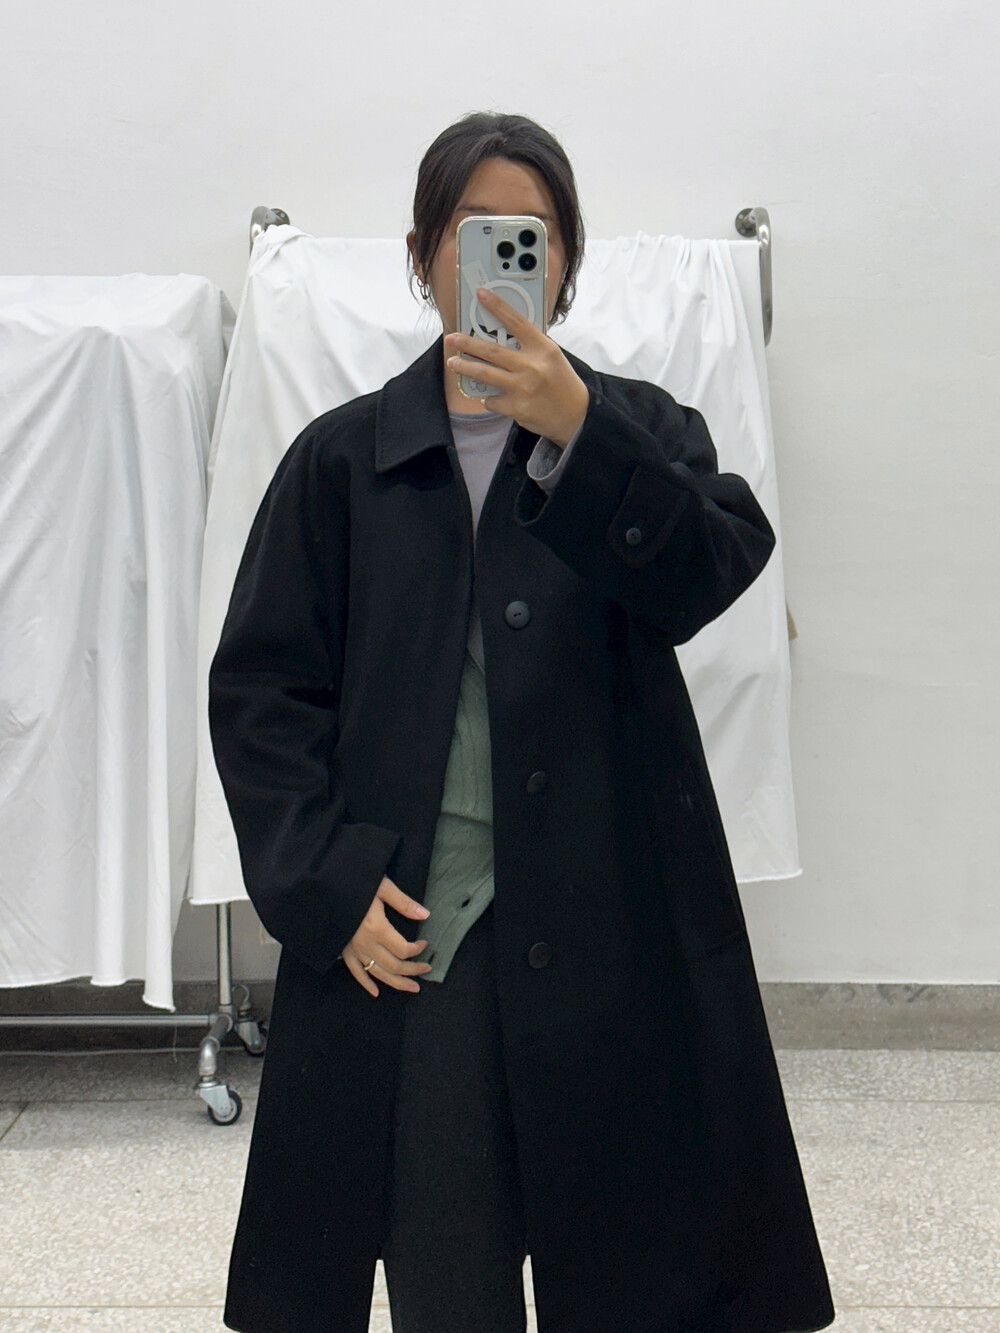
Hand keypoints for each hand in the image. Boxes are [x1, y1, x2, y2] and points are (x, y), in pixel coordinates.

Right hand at [342, 876, 432, 996]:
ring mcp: (353, 949)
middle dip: (413, 970)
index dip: (417, 950)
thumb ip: (404, 903)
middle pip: (393, 966)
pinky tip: (376, 992)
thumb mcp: (382, 887)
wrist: (326, 887)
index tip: (425, 943)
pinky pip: (355, 972)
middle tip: (426, 969)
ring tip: (413, 987)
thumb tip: (425, 915)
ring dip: (397, 982)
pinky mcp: (343, 950)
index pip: (403, 949)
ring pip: (378, 973)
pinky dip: (366, 983)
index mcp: (376, 928)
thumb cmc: (355, 883)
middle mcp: (365, 943)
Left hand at [444, 288, 589, 447]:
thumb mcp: (551, 357)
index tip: (481, 295)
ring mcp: (523, 388)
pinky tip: (493, 396)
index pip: (516, 322)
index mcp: (543, 348)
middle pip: (491, 351)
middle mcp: (532, 366)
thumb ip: (530, 346)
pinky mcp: (517, 408)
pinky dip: (489, 398)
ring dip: (465, 367)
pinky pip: (492, 400)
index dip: (497, 306)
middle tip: (451, 338)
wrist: (575, 415)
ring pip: (485, 374)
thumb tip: (500, 336)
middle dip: (467, 343)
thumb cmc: (561, 382)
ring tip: (453, 363)